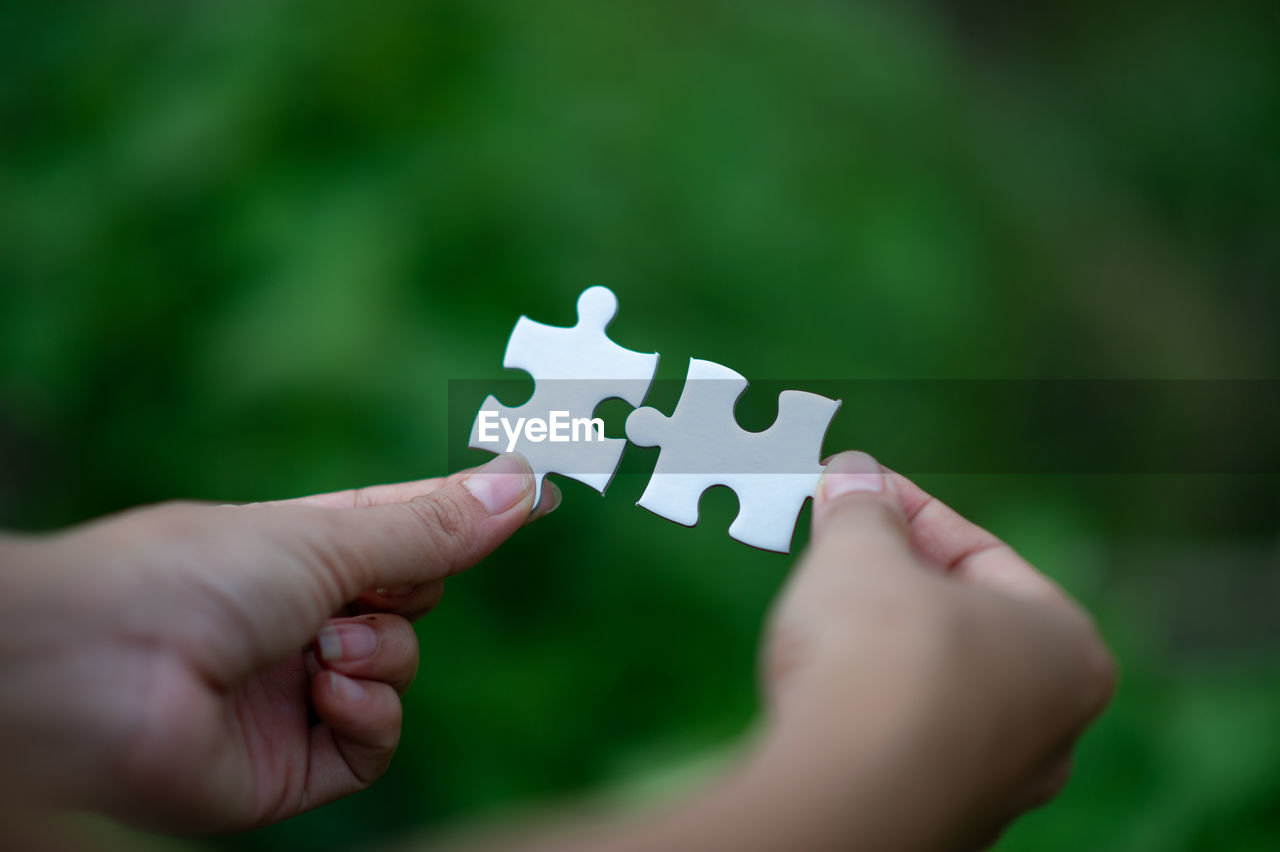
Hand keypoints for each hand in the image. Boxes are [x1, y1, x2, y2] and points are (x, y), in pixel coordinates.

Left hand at [0, 453, 555, 832]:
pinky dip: (367, 714)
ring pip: (400, 672)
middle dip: (409, 591)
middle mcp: (302, 617)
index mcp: (301, 548)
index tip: (543, 492)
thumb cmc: (195, 576)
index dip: (470, 513)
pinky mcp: (291, 765)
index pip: (408, 526)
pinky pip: (373, 743)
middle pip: (413, 601)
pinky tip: (326, 691)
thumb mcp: (329, 536)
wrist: (96, 674)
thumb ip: (431, 525)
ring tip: (323, 648)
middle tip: (378, 585)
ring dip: (380, 656)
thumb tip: (525, 483)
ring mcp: (297, 691)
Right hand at [752, 451, 1114, 849]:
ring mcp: (995, 785)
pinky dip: (866, 706)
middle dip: (894, 577)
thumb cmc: (880, 659)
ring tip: (820, 607)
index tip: (857, 485)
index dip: (907, 510)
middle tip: (837, 539)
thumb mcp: (863, 553)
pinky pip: (901, 740)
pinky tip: (819, 685)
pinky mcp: (937, 820)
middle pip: (962, 621)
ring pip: (934, 687)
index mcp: (1066, 647)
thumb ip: (863, 510)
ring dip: (879, 643)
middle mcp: (1050, 725)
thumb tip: (853, 475)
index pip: (980, 553)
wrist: (845, 796)